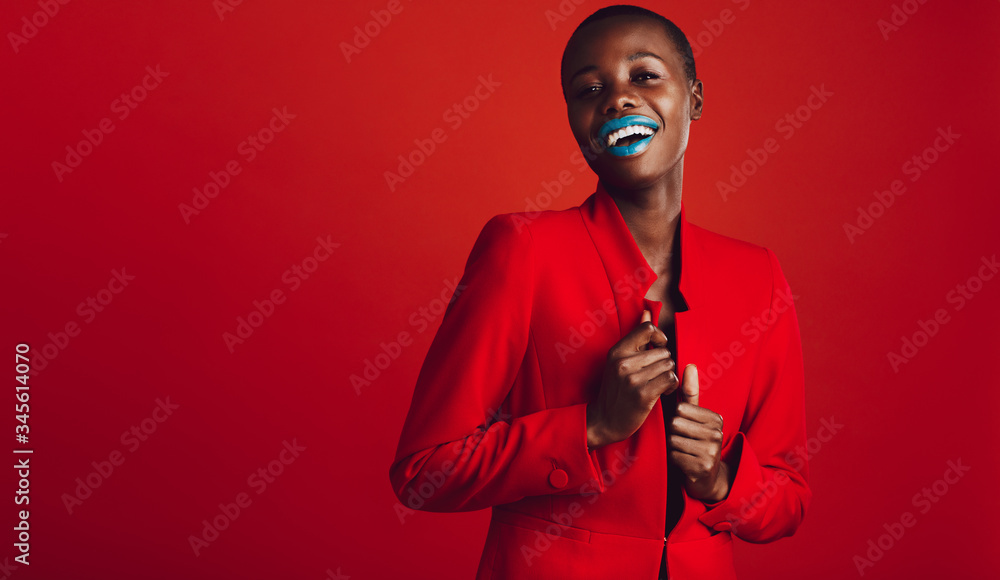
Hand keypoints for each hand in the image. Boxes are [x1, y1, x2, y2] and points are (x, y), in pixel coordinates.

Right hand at [586, 309, 678, 447]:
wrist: (604, 421)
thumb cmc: (616, 390)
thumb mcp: (619, 360)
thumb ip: (636, 338)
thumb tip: (647, 313)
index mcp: (617, 351)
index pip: (647, 330)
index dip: (659, 337)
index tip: (658, 348)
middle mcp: (623, 362)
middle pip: (663, 351)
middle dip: (664, 362)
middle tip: (656, 374)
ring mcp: (633, 378)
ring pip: (669, 365)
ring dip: (668, 375)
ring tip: (658, 384)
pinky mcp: (643, 394)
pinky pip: (671, 379)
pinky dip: (671, 386)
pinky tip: (663, 391)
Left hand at [668, 364, 733, 502]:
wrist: (707, 479)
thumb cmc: (696, 443)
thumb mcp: (695, 418)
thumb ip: (691, 393)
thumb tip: (690, 365)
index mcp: (716, 418)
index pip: (680, 408)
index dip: (675, 418)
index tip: (684, 428)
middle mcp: (717, 433)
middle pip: (675, 423)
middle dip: (672, 433)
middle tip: (681, 442)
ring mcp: (711, 451)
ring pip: (673, 439)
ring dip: (671, 447)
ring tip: (682, 451)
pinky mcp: (702, 467)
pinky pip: (674, 455)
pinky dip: (673, 459)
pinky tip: (682, 463)